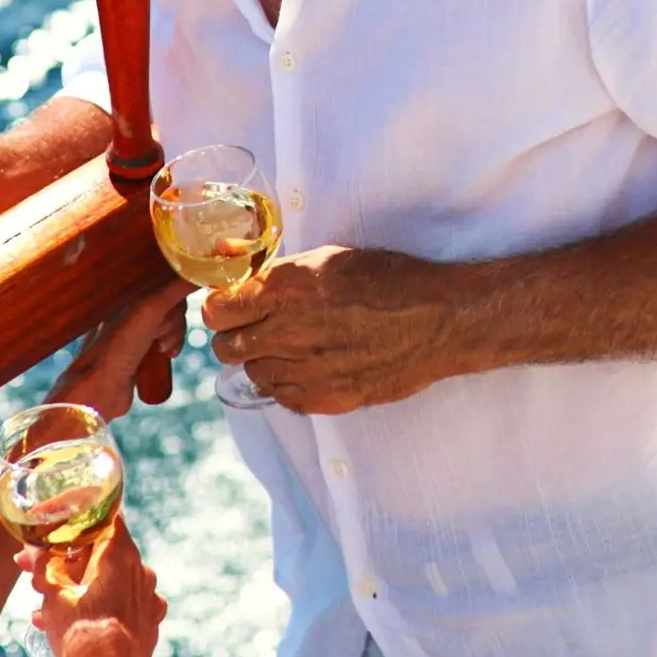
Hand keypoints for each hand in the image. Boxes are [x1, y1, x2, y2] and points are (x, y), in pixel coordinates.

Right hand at [23, 520, 164, 656]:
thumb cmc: (81, 633)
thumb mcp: (52, 593)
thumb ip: (42, 563)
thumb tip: (32, 548)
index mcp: (121, 552)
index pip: (103, 516)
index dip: (75, 520)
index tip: (54, 531)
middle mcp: (140, 569)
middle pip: (101, 553)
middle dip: (65, 564)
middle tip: (36, 577)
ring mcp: (147, 596)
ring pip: (108, 582)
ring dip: (76, 589)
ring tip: (44, 608)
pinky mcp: (148, 621)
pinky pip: (120, 605)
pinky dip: (97, 608)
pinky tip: (70, 623)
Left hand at [50, 282, 193, 419]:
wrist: (99, 389)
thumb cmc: (118, 347)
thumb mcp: (149, 311)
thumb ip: (174, 290)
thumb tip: (200, 273)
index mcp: (125, 292)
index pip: (162, 279)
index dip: (176, 291)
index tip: (180, 305)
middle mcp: (128, 306)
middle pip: (169, 301)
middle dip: (174, 319)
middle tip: (163, 334)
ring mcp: (133, 328)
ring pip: (169, 321)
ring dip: (173, 334)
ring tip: (163, 349)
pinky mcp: (138, 348)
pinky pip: (164, 338)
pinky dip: (171, 345)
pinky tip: (166, 355)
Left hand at [200, 245, 462, 414]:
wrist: (440, 320)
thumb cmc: (390, 281)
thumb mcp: (330, 258)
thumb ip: (279, 271)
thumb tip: (233, 267)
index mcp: (288, 288)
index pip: (216, 311)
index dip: (221, 307)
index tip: (232, 306)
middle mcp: (290, 330)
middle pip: (225, 347)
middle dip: (236, 335)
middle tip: (260, 326)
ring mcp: (307, 369)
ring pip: (252, 373)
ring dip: (264, 359)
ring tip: (296, 345)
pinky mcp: (326, 398)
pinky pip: (281, 396)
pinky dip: (289, 383)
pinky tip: (313, 365)